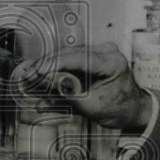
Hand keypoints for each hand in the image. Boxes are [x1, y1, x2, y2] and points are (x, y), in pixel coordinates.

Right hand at [18, 43, 152, 131]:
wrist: (132, 109)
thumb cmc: (117, 108)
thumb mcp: (90, 105)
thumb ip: (67, 90)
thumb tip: (45, 79)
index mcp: (111, 62)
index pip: (77, 57)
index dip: (54, 63)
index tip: (36, 71)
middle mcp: (107, 51)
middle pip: (70, 53)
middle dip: (47, 64)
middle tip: (27, 74)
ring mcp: (101, 50)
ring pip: (68, 53)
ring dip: (49, 64)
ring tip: (30, 74)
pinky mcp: (94, 54)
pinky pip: (72, 57)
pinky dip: (57, 65)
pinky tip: (42, 71)